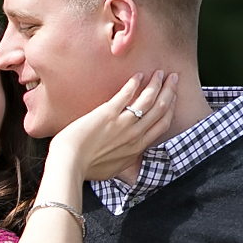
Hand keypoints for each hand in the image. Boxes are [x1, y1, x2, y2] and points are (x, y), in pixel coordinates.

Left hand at [50, 71, 178, 181]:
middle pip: (160, 109)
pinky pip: (127, 94)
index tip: (172, 97)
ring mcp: (123, 123)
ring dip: (156, 84)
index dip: (170, 108)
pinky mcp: (108, 113)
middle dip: (169, 91)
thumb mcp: (113, 169)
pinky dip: (134, 84)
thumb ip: (124, 162)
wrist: (70, 164)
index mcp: (137, 148)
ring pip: (148, 99)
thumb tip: (128, 160)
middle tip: (173, 78)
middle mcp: (135, 135)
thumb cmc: (86, 168)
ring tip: (159, 73)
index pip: (162, 124)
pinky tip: (137, 76)